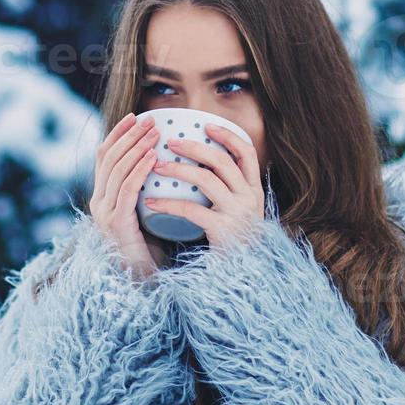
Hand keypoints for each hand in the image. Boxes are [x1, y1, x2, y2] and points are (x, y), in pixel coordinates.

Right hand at [89, 112, 168, 281]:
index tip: (135, 117)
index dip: (118, 134)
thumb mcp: (146, 213)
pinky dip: (139, 170)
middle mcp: (98, 203)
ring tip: (154, 133)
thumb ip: (147, 191)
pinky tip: (152, 158)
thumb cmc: (150, 250)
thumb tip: (165, 162)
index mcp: (103, 198)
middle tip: (148, 120)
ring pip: (116, 170)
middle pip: (108, 158)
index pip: (105, 157)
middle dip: (129, 136)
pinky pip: (126, 191)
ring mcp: (104, 214)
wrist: (144, 284)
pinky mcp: (116, 225)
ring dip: (136, 148)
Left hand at [143, 123, 264, 250]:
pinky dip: (169, 204)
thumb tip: (202, 166)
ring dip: (179, 169)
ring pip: (207, 180)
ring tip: (156, 167)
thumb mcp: (240, 214)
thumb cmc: (234, 245)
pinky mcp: (223, 231)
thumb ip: (229, 192)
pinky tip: (151, 203)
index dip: (228, 135)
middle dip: (194, 147)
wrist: (242, 279)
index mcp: (254, 191)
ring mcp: (238, 214)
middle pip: (222, 161)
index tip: (207, 124)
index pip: (247, 153)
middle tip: (170, 142)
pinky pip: (192, 210)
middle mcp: (250, 199)